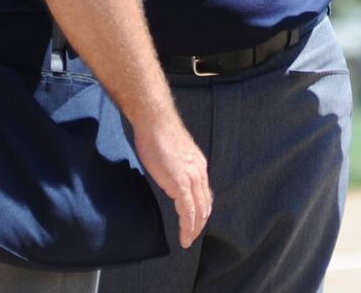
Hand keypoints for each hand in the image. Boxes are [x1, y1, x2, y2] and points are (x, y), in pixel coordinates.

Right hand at [132, 113, 211, 248]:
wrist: (155, 121)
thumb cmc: (157, 133)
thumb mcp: (171, 153)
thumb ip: (174, 166)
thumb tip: (168, 174)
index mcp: (197, 165)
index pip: (204, 193)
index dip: (201, 209)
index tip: (194, 221)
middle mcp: (199, 172)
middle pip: (205, 204)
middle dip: (200, 223)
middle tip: (191, 236)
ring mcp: (192, 177)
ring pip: (199, 210)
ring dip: (194, 229)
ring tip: (187, 240)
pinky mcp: (181, 182)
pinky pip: (188, 211)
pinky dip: (188, 227)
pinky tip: (184, 237)